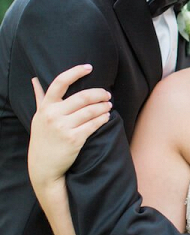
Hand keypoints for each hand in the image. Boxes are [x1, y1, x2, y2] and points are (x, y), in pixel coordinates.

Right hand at [28, 65, 111, 187]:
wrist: (43, 167)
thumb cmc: (43, 139)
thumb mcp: (38, 117)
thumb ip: (40, 98)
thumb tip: (35, 80)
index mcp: (45, 107)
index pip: (60, 82)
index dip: (75, 72)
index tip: (89, 67)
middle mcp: (53, 115)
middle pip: (82, 97)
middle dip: (99, 94)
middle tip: (107, 94)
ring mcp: (63, 128)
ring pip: (90, 111)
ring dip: (103, 106)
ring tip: (109, 105)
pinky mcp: (74, 139)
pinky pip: (93, 125)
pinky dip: (102, 119)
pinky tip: (106, 117)